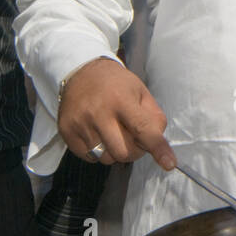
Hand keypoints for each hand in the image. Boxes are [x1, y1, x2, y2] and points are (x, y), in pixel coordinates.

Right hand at [59, 58, 175, 169]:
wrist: (81, 71)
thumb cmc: (117, 84)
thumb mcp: (141, 92)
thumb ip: (153, 117)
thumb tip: (157, 143)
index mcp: (121, 99)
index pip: (142, 129)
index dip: (158, 148)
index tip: (169, 163)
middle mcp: (98, 112)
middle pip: (123, 152)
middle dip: (134, 151)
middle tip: (132, 137)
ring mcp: (80, 123)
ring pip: (106, 158)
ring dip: (115, 152)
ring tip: (113, 133)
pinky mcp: (66, 131)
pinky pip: (89, 158)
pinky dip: (98, 152)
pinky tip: (98, 134)